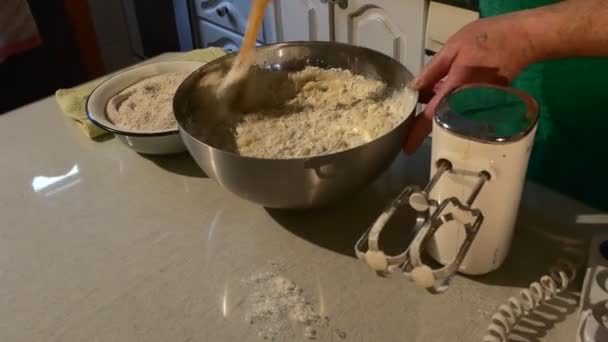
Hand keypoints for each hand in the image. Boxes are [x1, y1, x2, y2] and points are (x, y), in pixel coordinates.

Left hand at [404, 13, 536, 153]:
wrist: (522, 39)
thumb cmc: (487, 39)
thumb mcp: (452, 49)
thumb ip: (432, 70)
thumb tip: (414, 88)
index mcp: (456, 88)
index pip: (432, 116)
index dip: (417, 133)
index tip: (407, 148)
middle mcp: (468, 102)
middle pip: (441, 121)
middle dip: (425, 123)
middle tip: (411, 119)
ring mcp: (480, 106)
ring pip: (452, 116)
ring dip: (437, 113)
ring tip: (425, 101)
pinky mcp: (487, 104)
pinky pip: (463, 110)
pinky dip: (450, 105)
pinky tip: (442, 93)